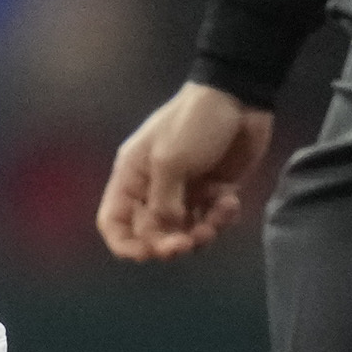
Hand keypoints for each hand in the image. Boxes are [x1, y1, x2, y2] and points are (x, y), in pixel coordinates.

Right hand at [96, 82, 275, 261]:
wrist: (238, 98)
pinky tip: (230, 200)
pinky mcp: (214, 191)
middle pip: (152, 233)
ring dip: (201, 234)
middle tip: (187, 243)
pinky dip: (221, 218)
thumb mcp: (170, 160)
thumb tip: (167, 230)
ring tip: (216, 218)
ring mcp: (185, 191)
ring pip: (185, 232)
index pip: (113, 220)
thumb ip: (163, 201)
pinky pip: (212, 220)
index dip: (124, 243)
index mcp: (133, 177)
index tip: (145, 254)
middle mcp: (155, 188)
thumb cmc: (194, 124)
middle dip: (169, 243)